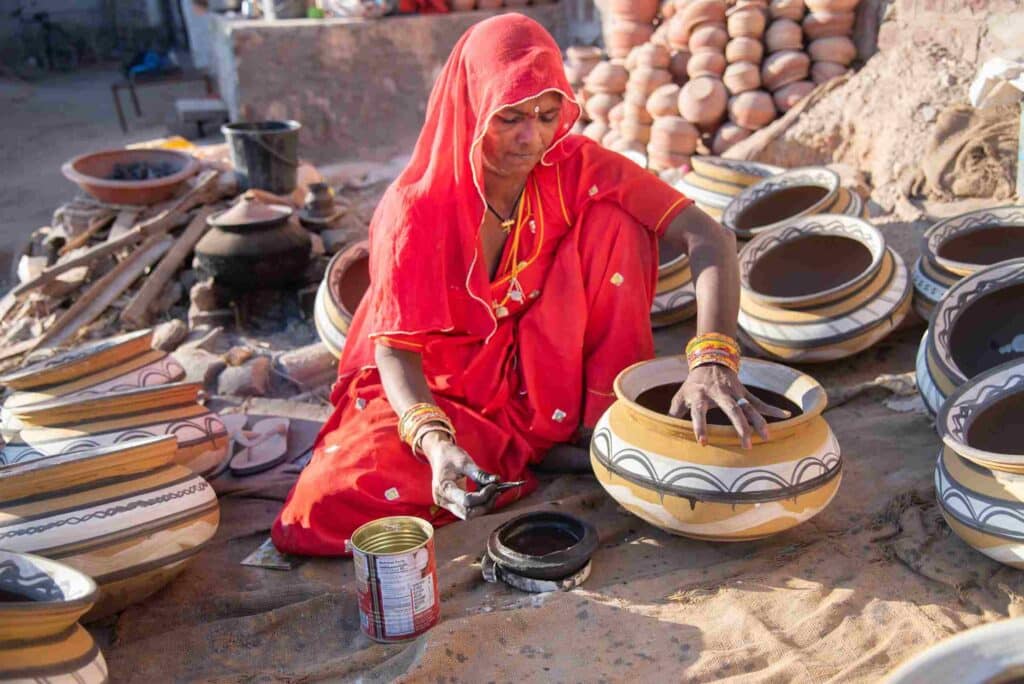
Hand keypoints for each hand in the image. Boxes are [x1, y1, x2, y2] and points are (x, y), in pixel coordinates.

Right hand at [420, 431, 499, 519]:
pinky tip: (485, 493)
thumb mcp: (465, 461)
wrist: (439, 454)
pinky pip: (466, 509)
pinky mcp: (451, 504)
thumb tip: (496, 481)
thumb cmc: (450, 455)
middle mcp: (443, 500)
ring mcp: (446, 504)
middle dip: (484, 505)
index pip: (466, 501)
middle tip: (496, 491)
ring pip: (468, 514)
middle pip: (468, 513)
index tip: (494, 485)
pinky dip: (477, 504)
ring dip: (482, 506)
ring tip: (492, 492)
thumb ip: (480, 474)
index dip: (483, 496)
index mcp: (444, 488)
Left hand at [669, 363, 789, 448]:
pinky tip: (786, 415)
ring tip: (766, 436)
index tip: (703, 442)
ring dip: (759, 421)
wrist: (710, 360)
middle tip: (746, 445)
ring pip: (749, 407)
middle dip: (740, 427)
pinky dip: (772, 409)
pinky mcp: (744, 392)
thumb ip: (673, 413)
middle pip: (731, 410)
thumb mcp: (680, 396)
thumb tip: (663, 431)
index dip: (700, 426)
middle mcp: (719, 393)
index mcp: (700, 395)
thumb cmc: (692, 384)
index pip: (698, 412)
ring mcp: (734, 392)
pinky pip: (759, 401)